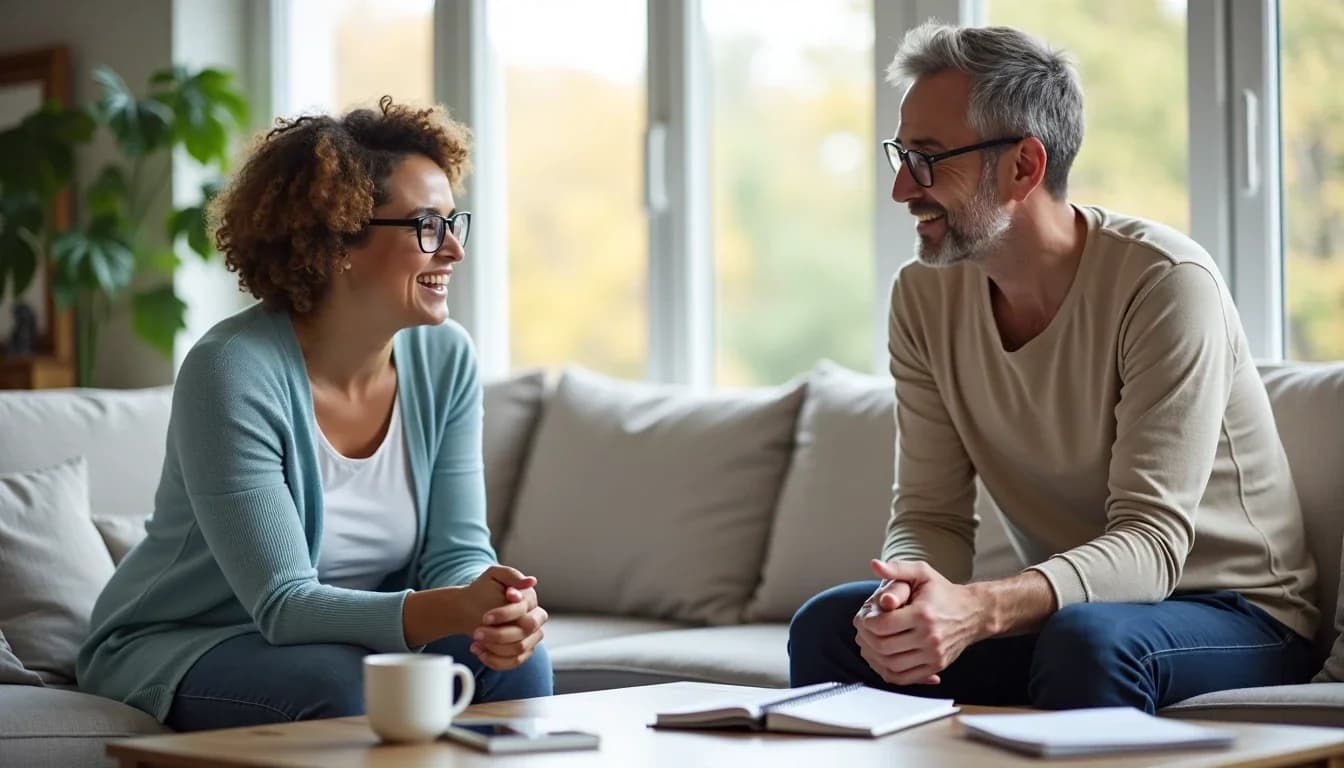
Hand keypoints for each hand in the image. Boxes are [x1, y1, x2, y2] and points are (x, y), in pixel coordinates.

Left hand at [468, 566, 547, 670]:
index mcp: (529, 599)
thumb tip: (531, 581)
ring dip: (494, 647)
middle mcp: (534, 619)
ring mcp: (530, 637)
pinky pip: (514, 662)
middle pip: (525, 631)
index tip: (485, 617)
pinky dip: (495, 660)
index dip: (505, 614)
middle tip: (477, 632)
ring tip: (475, 640)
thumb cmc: (482, 590)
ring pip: (519, 648)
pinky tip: (479, 651)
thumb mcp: (493, 575)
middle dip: (499, 634)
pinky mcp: (523, 652)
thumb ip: (511, 574)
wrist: (468, 608)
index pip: (524, 610)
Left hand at [853, 559, 986, 686]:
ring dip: (874, 657)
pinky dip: (888, 672)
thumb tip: (874, 565)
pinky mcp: (936, 666)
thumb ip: (897, 568)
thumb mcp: (922, 573)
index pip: (883, 625)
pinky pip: (904, 678)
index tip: (864, 617)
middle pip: (884, 647)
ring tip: (870, 643)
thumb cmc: (944, 592)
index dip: (866, 622)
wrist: (973, 613)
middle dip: (867, 639)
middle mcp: (929, 637)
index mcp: (923, 614)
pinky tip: (882, 659)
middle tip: (863, 631)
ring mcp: (934, 655)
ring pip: (892, 666)